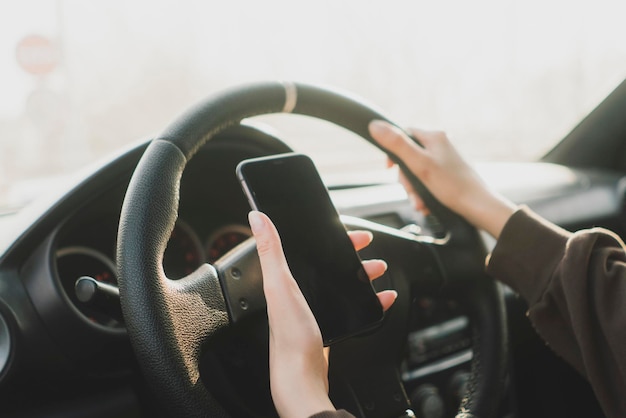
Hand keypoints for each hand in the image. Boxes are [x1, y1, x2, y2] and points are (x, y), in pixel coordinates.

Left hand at [248, 211, 396, 417]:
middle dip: (351, 256)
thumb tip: (257, 218)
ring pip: (341, 283)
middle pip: (328, 265)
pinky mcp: (325, 323)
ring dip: (362, 275)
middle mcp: (297, 291)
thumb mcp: (280, 286)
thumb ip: (270, 251)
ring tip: (377, 271)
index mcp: (285, 280)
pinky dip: (369, 300)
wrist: (302, 377)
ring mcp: (313, 308)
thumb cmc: (289, 336)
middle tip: (368, 250)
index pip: (309, 249)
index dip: (331, 239)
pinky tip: (381, 299)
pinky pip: (350, 305)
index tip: (349, 233)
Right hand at [368, 121, 516, 238]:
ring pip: (417, 172)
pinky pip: (428, 181)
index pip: (404, 134)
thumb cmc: (453, 186)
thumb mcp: (419, 164)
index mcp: (434, 136)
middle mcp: (441, 145)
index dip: (393, 151)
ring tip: (420, 203)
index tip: (389, 168)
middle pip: (409, 157)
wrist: (479, 207)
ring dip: (415, 191)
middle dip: (406, 179)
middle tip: (411, 192)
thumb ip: (397, 144)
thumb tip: (375, 125)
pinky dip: (424, 194)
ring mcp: (445, 160)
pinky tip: (427, 205)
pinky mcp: (448, 174)